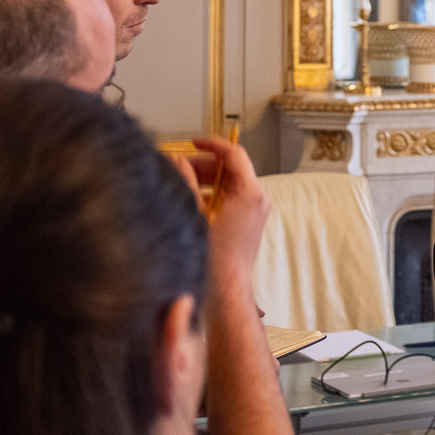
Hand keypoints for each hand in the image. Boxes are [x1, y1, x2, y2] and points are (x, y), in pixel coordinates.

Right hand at [167, 137, 270, 293]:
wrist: (225, 291)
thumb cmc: (214, 261)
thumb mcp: (195, 214)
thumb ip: (187, 182)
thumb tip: (177, 160)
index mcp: (250, 194)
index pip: (235, 154)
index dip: (212, 144)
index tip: (194, 142)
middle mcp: (257, 201)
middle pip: (232, 168)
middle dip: (205, 164)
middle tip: (179, 166)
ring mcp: (254, 213)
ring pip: (230, 184)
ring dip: (206, 180)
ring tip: (180, 183)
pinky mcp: (247, 223)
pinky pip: (230, 199)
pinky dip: (212, 195)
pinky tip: (189, 202)